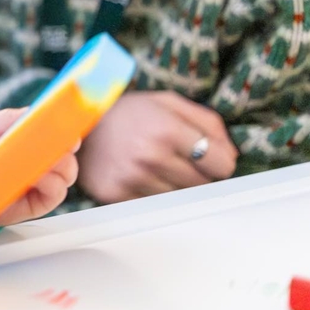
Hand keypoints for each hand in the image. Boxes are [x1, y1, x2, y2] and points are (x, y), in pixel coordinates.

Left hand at [0, 108, 78, 224]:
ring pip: (68, 172)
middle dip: (64, 147)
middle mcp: (43, 158)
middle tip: (54, 143)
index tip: (68, 125)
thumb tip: (39, 111)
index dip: (69, 128)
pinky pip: (56, 193)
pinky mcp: (39, 202)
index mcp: (34, 137)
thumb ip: (13, 117)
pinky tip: (36, 178)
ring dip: (57, 165)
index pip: (63, 131)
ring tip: (36, 161)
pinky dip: (50, 184)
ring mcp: (43, 181)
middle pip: (70, 152)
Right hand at [77, 91, 237, 203]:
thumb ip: (208, 123)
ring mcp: (132, 178)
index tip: (208, 159)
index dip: (219, 162)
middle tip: (179, 161)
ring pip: (181, 199)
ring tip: (158, 168)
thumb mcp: (168, 102)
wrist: (76, 123)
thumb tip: (232, 156)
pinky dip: (154, 196)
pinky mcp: (117, 195)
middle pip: (203, 185)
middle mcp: (150, 156)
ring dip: (176, 187)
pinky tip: (142, 179)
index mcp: (166, 129)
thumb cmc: (128, 113)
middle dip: (198, 175)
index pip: (221, 164)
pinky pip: (154, 207)